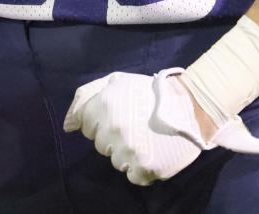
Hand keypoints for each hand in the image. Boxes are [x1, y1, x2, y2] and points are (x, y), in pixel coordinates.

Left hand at [64, 68, 258, 185]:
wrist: (191, 106)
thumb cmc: (149, 91)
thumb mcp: (116, 81)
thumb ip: (86, 97)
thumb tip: (67, 126)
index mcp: (104, 104)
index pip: (86, 126)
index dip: (101, 120)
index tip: (119, 115)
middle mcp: (113, 128)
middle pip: (100, 145)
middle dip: (113, 136)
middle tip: (135, 125)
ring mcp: (128, 150)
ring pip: (115, 161)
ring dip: (127, 152)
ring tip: (146, 137)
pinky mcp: (144, 168)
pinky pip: (132, 176)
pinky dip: (141, 168)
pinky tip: (153, 151)